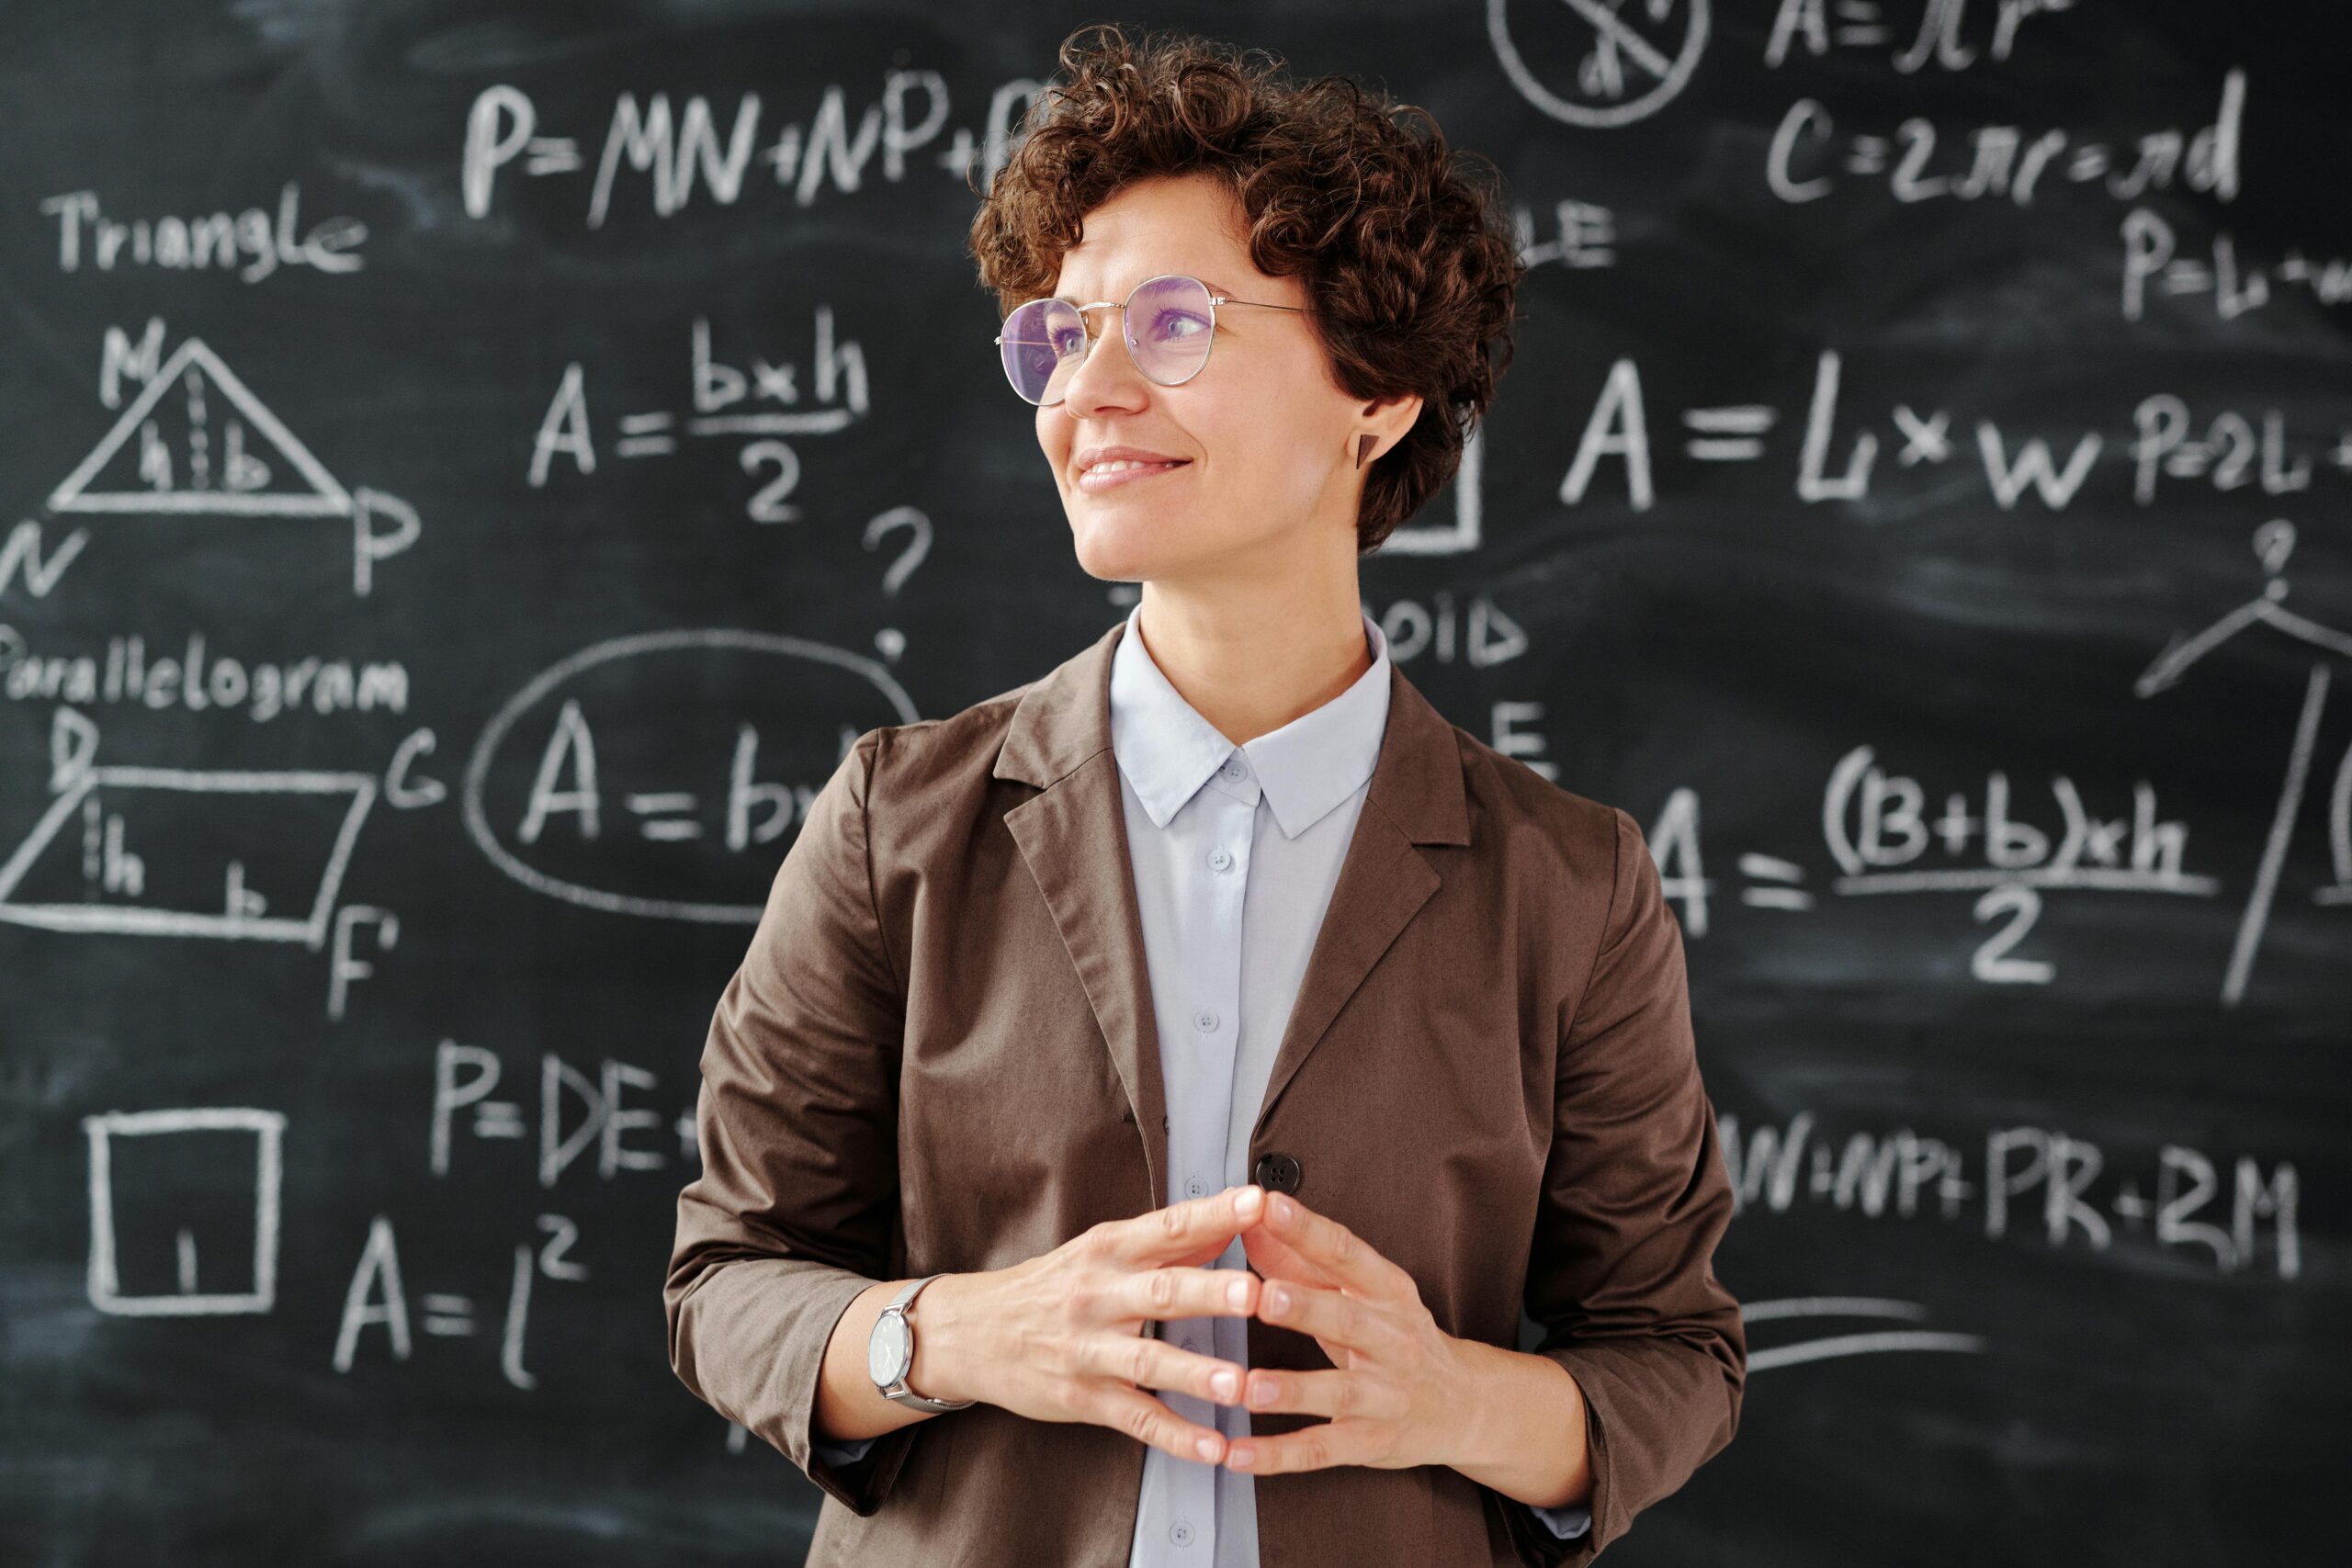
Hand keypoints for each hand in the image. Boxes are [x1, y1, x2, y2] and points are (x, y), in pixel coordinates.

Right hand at [917, 1185, 1266, 1467]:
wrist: (970, 1331)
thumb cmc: (1046, 1288)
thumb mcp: (1098, 1251)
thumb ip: (1165, 1241)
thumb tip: (1229, 1220)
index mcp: (1108, 1251)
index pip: (1167, 1227)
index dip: (1212, 1215)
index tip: (1255, 1203)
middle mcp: (1099, 1296)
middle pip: (1161, 1292)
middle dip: (1210, 1293)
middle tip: (1255, 1293)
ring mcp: (1089, 1350)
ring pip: (1149, 1361)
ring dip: (1197, 1373)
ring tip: (1239, 1383)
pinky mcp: (1082, 1396)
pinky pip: (1135, 1418)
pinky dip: (1176, 1436)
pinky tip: (1213, 1446)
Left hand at [1220, 1190, 1474, 1476]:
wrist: (1462, 1404)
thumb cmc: (1398, 1337)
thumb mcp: (1361, 1293)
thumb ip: (1300, 1260)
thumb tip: (1250, 1221)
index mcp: (1386, 1292)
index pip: (1346, 1252)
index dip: (1307, 1229)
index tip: (1269, 1206)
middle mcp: (1390, 1339)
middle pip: (1345, 1319)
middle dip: (1303, 1306)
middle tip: (1261, 1295)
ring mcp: (1383, 1394)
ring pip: (1335, 1391)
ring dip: (1290, 1388)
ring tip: (1249, 1385)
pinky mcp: (1370, 1441)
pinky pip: (1320, 1449)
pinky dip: (1277, 1455)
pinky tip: (1237, 1453)